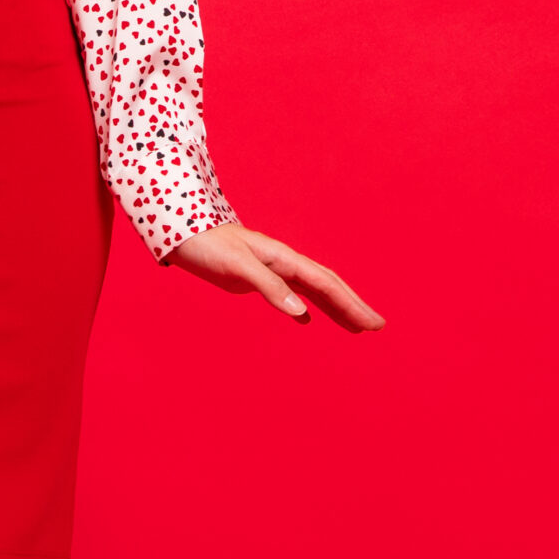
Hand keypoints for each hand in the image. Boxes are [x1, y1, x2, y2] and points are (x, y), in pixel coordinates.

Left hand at [164, 221, 382, 331]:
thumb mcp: (236, 266)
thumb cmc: (207, 246)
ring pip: (312, 290)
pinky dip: (304, 306)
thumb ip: (269, 287)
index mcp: (283, 259)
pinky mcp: (257, 277)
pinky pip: (291, 292)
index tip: (372, 323)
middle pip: (327, 285)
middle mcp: (283, 263)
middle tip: (377, 326)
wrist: (181, 232)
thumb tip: (301, 311)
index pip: (326, 284)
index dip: (351, 304)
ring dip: (335, 307)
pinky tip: (308, 319)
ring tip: (355, 326)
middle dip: (353, 305)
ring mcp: (271, 270)